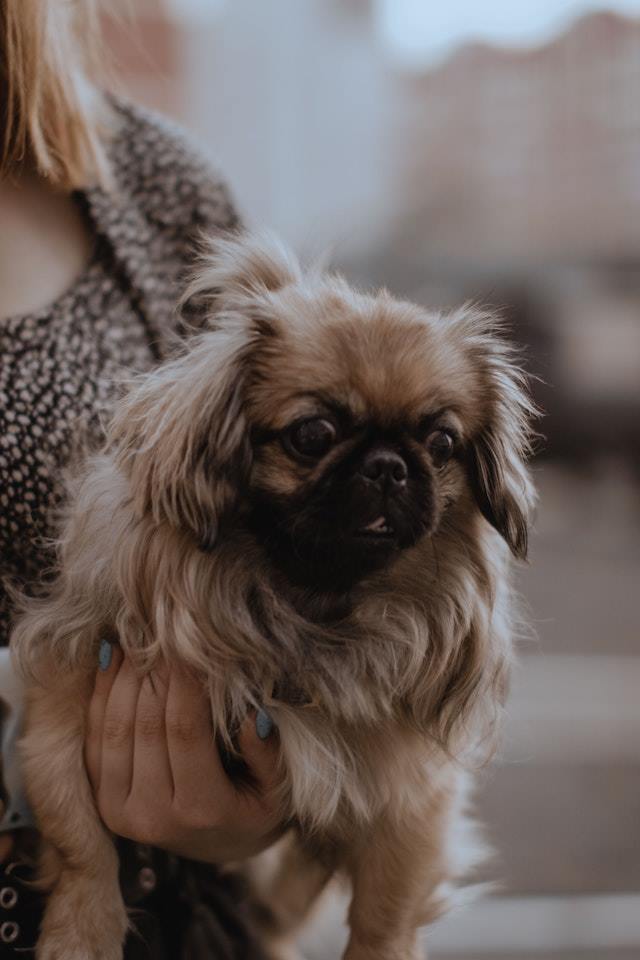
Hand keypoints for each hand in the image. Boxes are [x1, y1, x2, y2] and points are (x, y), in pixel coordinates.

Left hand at [84, 646, 283, 861]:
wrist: (223, 845)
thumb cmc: (256, 806)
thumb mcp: (278, 789)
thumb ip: (267, 755)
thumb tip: (255, 717)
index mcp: (200, 811)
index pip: (186, 732)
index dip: (185, 684)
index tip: (191, 646)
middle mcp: (153, 817)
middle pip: (147, 727)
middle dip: (155, 673)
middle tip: (164, 634)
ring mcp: (121, 813)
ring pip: (115, 730)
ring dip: (124, 679)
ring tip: (137, 641)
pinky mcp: (102, 803)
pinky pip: (96, 741)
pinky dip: (101, 696)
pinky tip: (112, 660)